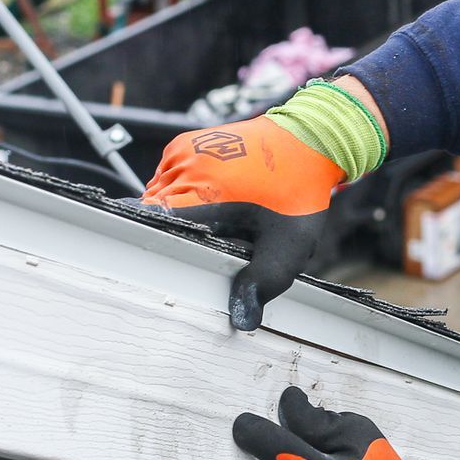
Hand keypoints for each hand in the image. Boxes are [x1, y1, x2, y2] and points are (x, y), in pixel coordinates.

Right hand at [140, 114, 346, 330]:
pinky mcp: (184, 145)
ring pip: (157, 196)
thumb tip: (241, 319)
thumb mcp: (287, 247)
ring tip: (215, 221)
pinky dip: (181, 194)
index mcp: (202, 191)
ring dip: (175, 214)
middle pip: (152, 213)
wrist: (307, 141)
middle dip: (172, 235)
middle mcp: (185, 166)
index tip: (160, 264)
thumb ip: (262, 283)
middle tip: (206, 246)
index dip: (154, 247)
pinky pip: (168, 179)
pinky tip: (212, 202)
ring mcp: (182, 152)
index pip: (151, 222)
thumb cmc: (298, 192)